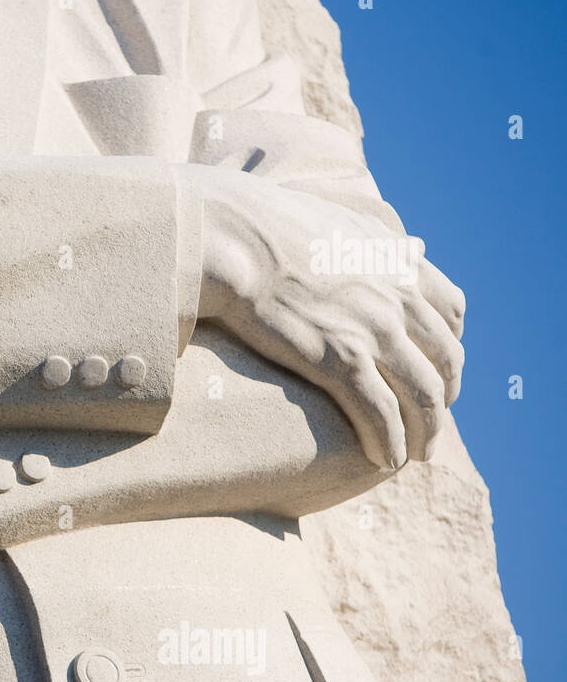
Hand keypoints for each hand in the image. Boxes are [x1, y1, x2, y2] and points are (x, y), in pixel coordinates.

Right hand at [196, 171, 464, 469]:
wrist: (230, 236)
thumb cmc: (265, 225)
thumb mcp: (337, 220)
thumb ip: (372, 239)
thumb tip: (397, 246)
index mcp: (400, 265)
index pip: (451, 315)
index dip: (448, 351)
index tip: (434, 374)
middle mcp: (400, 298)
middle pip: (445, 362)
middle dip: (443, 401)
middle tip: (429, 428)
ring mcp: (374, 331)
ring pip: (423, 396)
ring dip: (425, 433)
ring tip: (413, 456)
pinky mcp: (340, 359)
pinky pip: (381, 413)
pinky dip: (390, 442)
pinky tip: (386, 461)